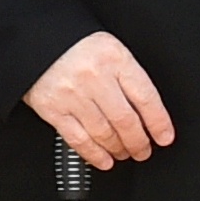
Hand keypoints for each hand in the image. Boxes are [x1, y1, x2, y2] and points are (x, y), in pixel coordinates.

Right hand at [26, 31, 174, 166]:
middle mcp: (94, 77)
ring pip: (103, 132)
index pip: (145, 97)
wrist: (35, 40)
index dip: (158, 122)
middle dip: (138, 142)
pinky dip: (93, 154)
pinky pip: (77, 138)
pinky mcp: (52, 109)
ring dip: (117, 149)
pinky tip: (102, 160)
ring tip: (123, 153)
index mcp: (114, 59)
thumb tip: (146, 112)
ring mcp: (72, 95)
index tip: (164, 137)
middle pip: (125, 120)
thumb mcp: (109, 49)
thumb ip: (126, 76)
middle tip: (143, 150)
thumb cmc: (75, 46)